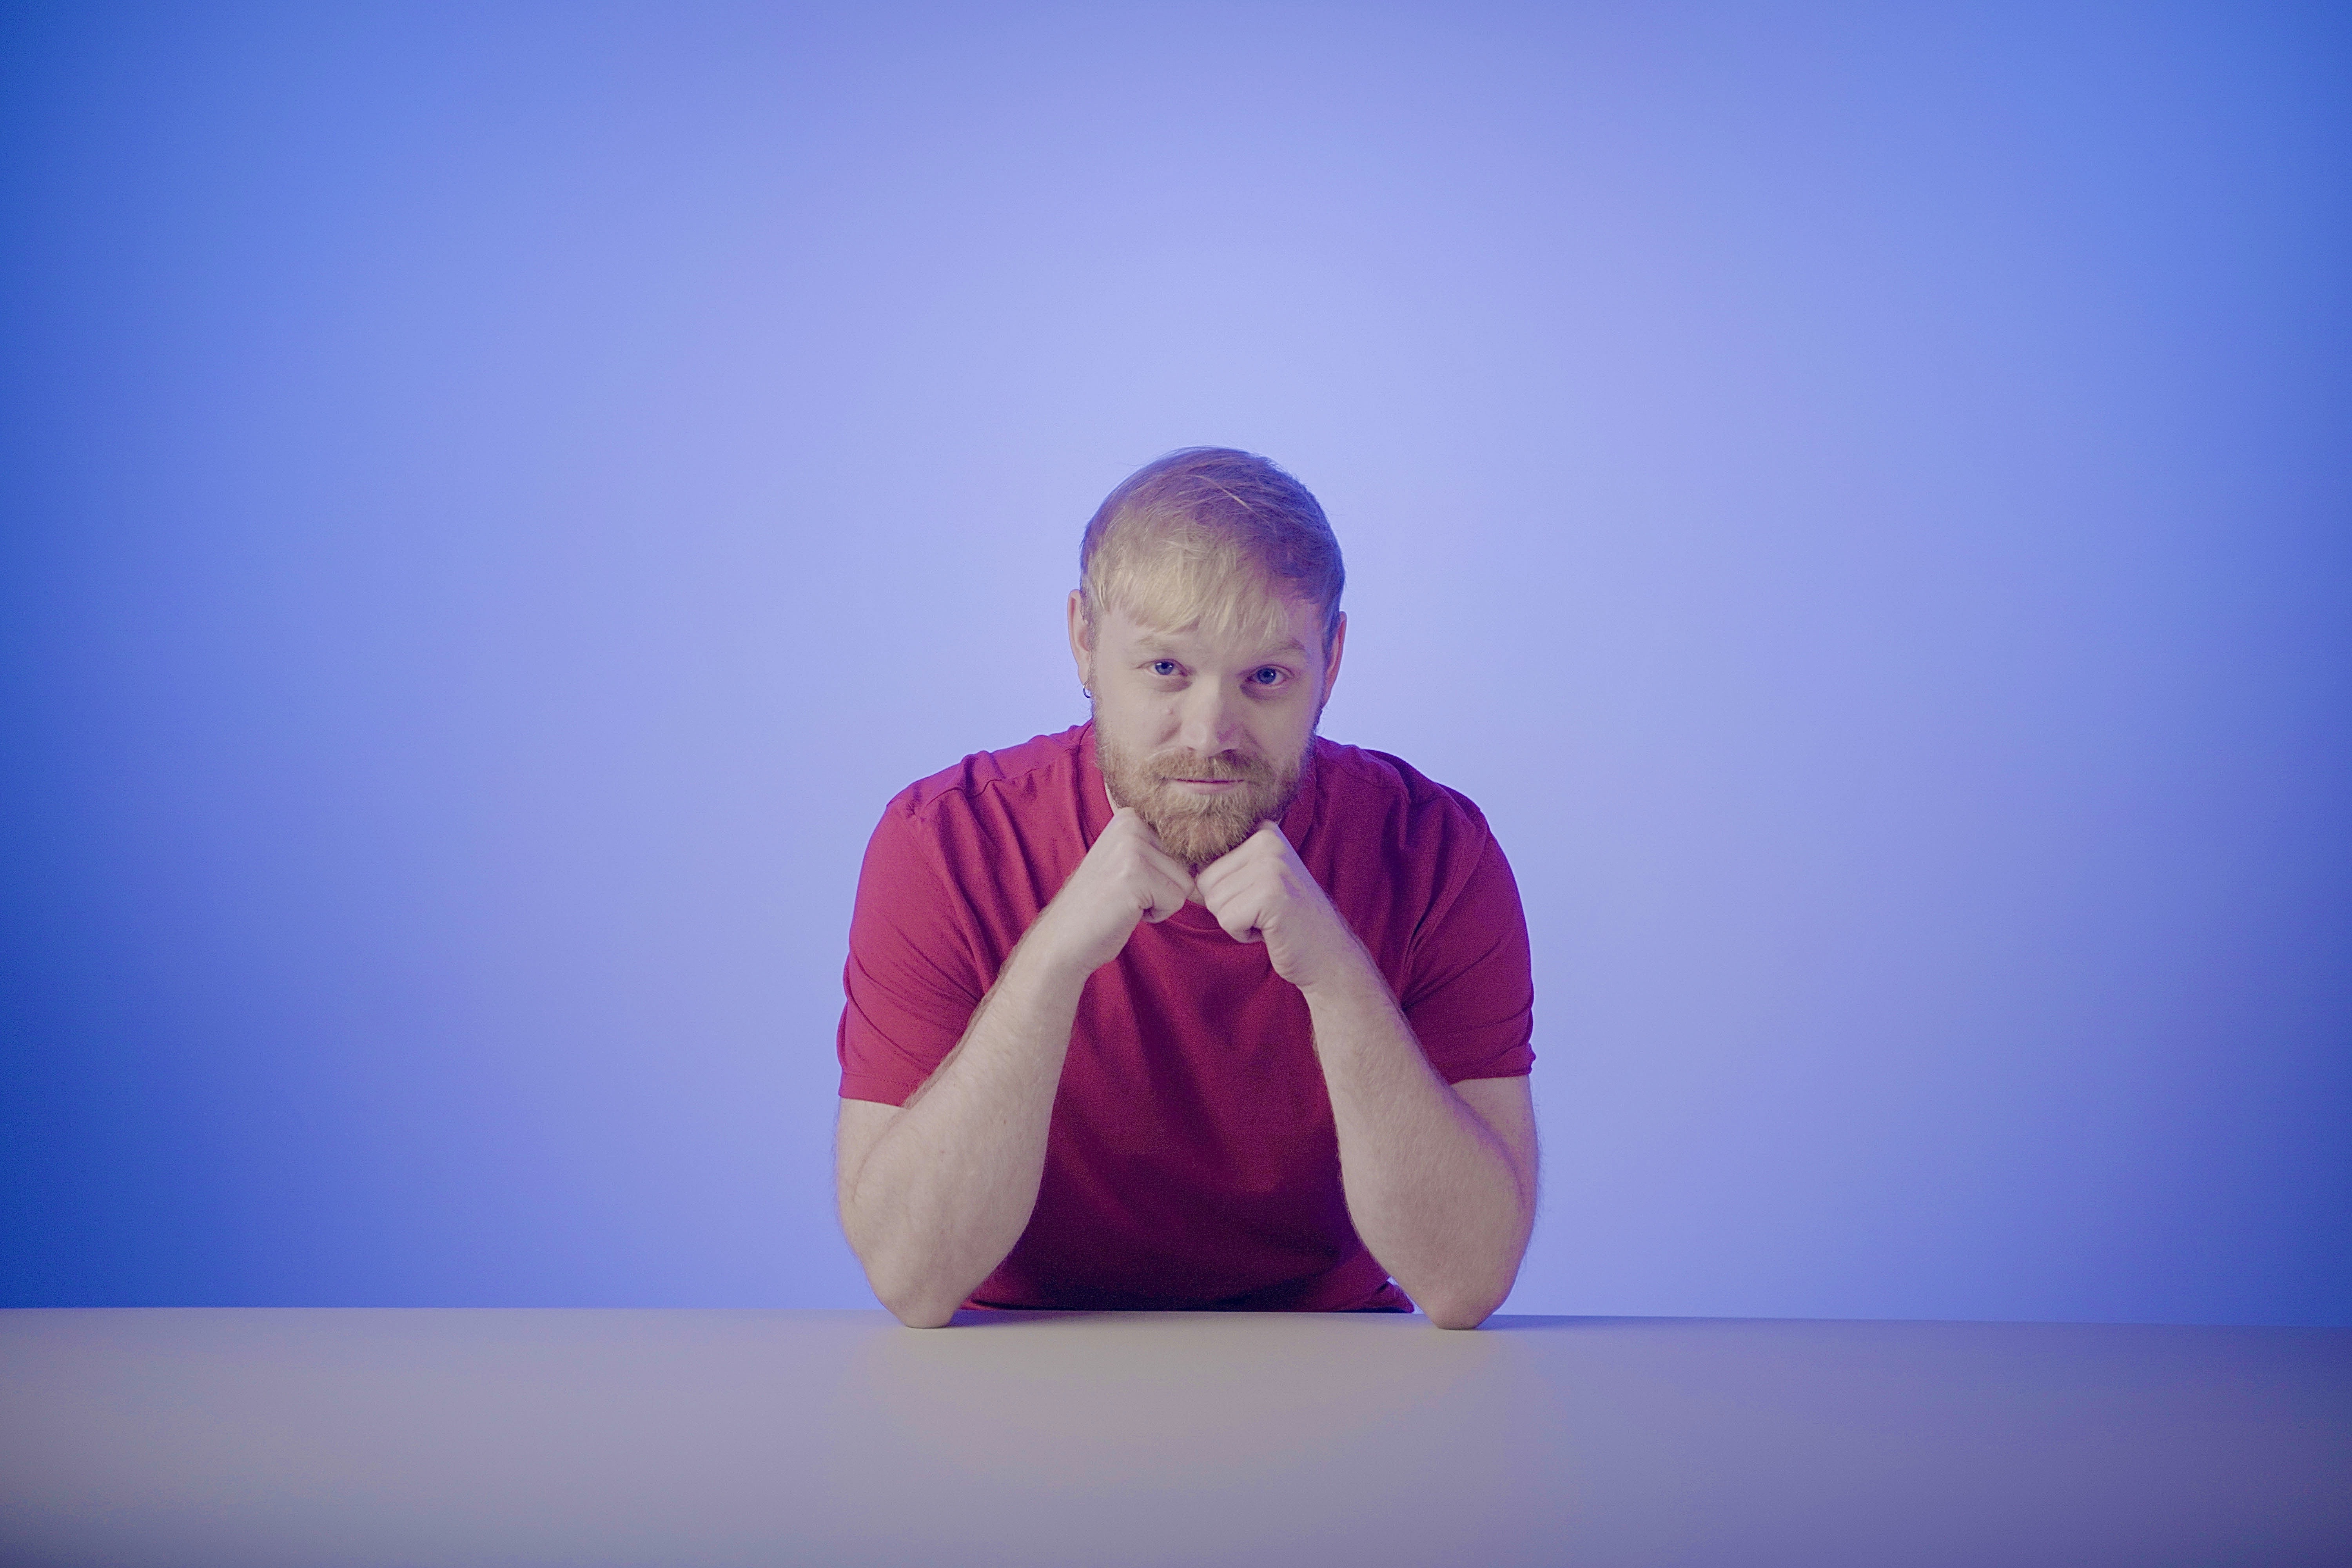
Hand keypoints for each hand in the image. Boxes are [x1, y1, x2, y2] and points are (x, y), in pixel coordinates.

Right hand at [1028, 807, 1196, 977]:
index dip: (1164, 875)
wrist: (1064, 937)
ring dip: (1160, 902)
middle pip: (1187, 865)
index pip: (1183, 848)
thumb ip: (1162, 851)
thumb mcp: (1131, 863)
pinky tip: (1126, 912)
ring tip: (1126, 902)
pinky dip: (1156, 915)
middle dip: (1164, 889)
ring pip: (1185, 883)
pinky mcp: (1134, 876)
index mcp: (1130, 817)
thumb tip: (1214, 856)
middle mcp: (1131, 824)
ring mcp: (1131, 849)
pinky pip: (1176, 901)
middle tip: (1127, 895)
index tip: (1132, 881)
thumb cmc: (1103, 905)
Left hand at [1192, 821, 1373, 993]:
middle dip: (1228, 907)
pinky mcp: (1272, 894)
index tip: (1258, 897)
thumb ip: (1226, 866)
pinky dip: (1243, 933)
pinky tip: (1270, 930)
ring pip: (1214, 901)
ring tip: (1268, 919)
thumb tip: (1175, 862)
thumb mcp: (1257, 879)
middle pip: (1206, 882)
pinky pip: (1227, 919)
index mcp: (1263, 832)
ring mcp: (1271, 865)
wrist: (1327, 953)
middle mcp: (1268, 840)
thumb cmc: (1285, 919)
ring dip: (1236, 920)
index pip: (1207, 863)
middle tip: (1263, 911)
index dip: (1225, 891)